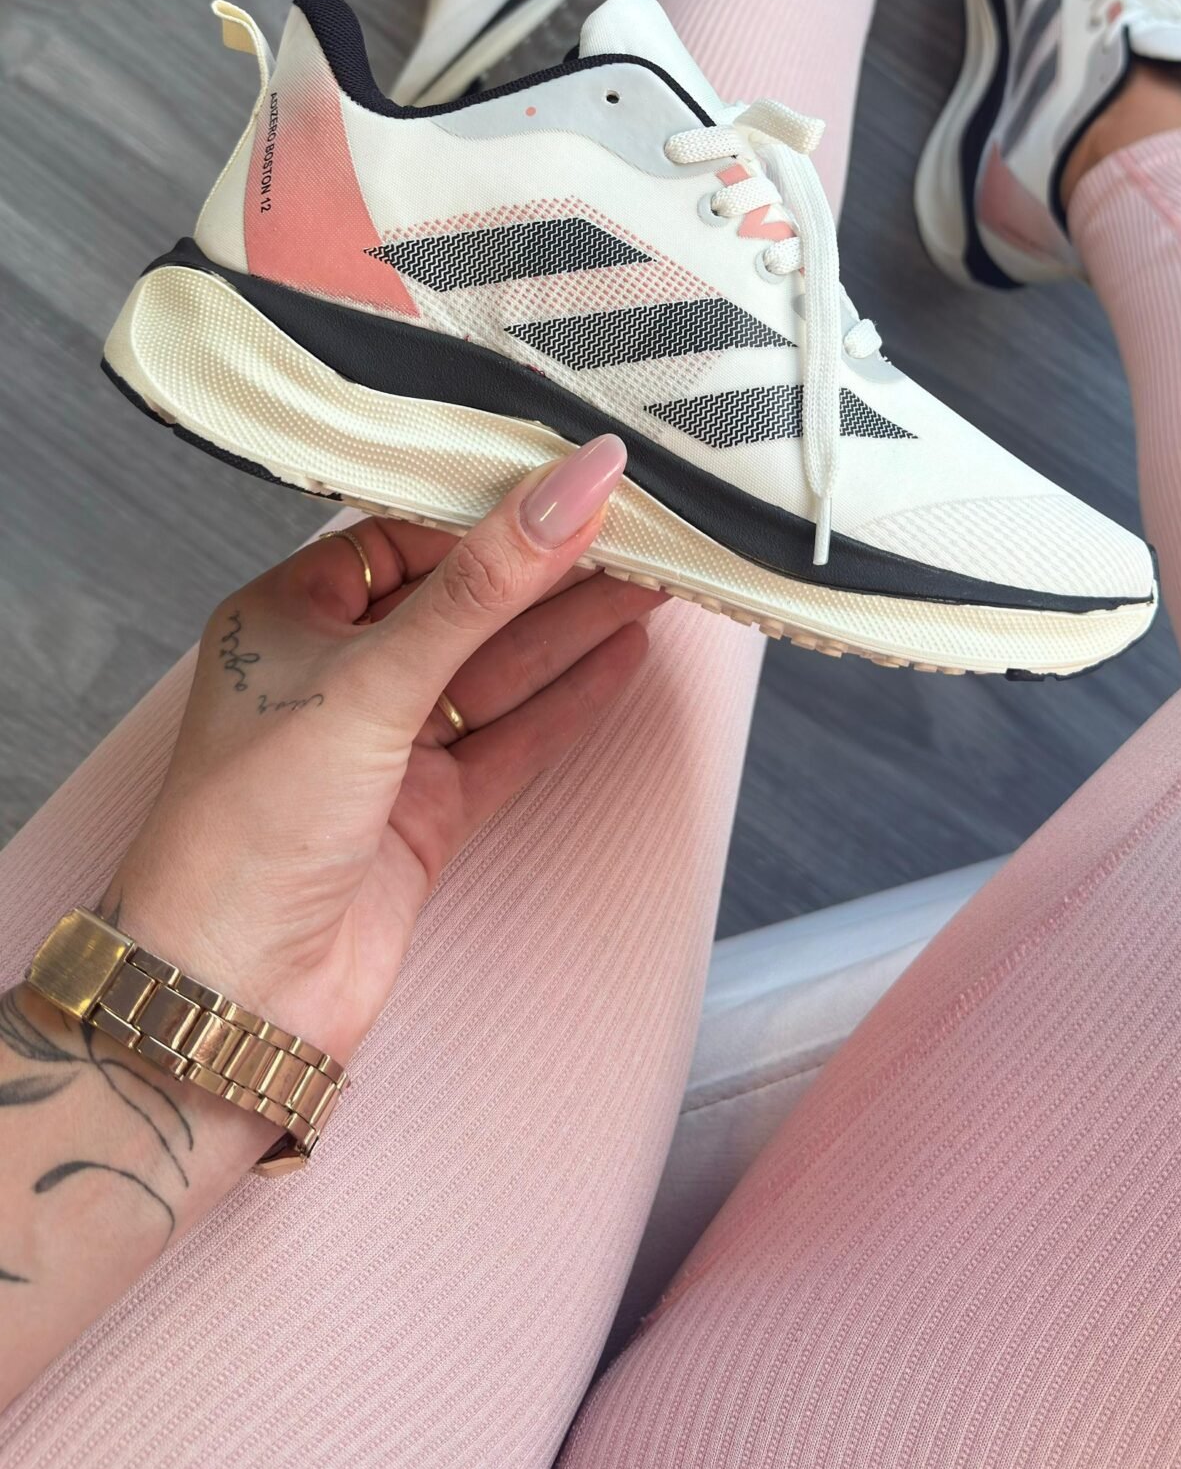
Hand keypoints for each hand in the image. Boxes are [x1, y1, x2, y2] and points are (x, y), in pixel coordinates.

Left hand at [108, 434, 655, 1068]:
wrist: (233, 996)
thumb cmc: (253, 825)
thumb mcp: (374, 679)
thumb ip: (485, 583)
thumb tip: (575, 480)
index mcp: (290, 614)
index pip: (409, 533)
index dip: (495, 504)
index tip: (578, 472)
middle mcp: (337, 672)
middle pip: (464, 600)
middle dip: (550, 564)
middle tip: (644, 522)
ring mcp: (385, 746)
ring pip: (497, 669)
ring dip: (575, 626)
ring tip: (660, 575)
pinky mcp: (426, 810)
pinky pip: (510, 737)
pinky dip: (568, 700)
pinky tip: (624, 654)